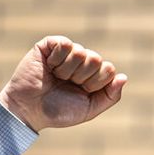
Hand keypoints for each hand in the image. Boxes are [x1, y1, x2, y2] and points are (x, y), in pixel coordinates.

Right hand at [0, 35, 127, 131]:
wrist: (29, 110)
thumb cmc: (58, 111)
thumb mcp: (89, 109)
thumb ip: (110, 96)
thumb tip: (123, 77)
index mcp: (92, 75)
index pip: (108, 69)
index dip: (95, 83)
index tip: (81, 92)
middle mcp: (81, 61)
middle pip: (97, 59)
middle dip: (81, 77)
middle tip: (66, 84)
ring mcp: (66, 51)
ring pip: (81, 52)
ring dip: (67, 71)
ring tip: (56, 77)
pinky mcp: (49, 44)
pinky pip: (65, 43)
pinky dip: (57, 59)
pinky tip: (49, 67)